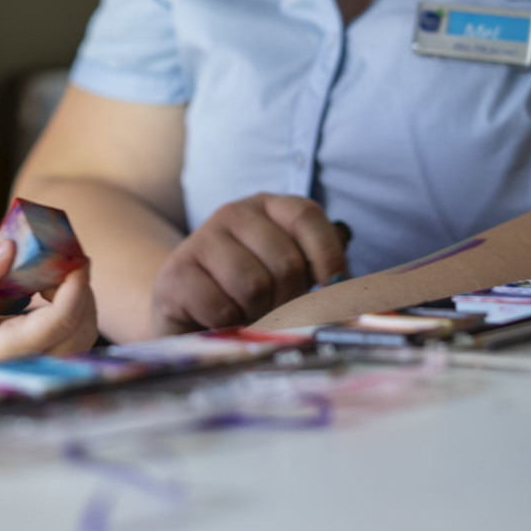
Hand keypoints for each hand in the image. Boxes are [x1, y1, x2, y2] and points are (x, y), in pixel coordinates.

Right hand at [0, 240, 97, 376]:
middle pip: (81, 326)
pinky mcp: (54, 364)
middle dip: (81, 287)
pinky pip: (81, 336)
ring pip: (86, 332)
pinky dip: (77, 309)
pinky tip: (55, 292)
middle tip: (65, 258)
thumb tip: (9, 247)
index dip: (74, 288)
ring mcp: (48, 369)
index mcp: (10, 351)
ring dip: (80, 296)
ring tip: (55, 274)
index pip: (59, 322)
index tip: (75, 259)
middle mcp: (35, 366)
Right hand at [150, 193, 348, 334]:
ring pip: (254, 285)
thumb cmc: (251, 293)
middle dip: (289, 299)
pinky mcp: (176, 273)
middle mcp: (234, 213)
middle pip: (286, 261)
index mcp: (269, 207)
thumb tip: (353, 289)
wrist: (187, 309)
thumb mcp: (290, 276)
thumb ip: (322, 273)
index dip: (327, 255)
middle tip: (277, 310)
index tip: (331, 287)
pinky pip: (221, 306)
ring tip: (248, 313)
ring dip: (258, 313)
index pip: (307, 216)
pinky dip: (229, 324)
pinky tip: (220, 319)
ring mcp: (201, 239)